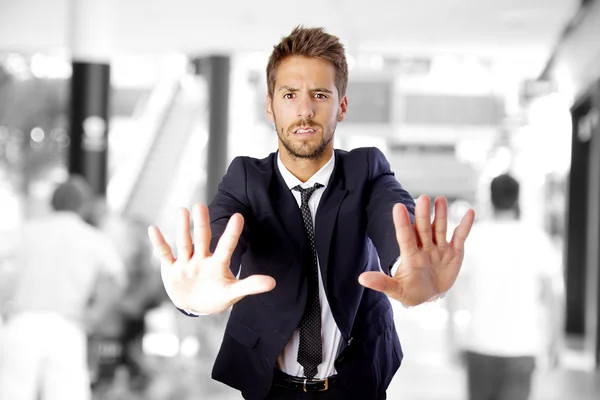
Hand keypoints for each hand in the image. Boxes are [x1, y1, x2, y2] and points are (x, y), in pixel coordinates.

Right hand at [148, 204, 275, 313]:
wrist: (194, 305)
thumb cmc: (216, 296)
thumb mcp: (233, 292)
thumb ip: (250, 285)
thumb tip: (273, 283)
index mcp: (218, 264)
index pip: (227, 246)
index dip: (232, 233)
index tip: (239, 216)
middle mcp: (202, 259)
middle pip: (202, 239)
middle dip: (201, 224)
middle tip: (201, 205)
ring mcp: (186, 263)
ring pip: (184, 243)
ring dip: (182, 229)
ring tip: (182, 211)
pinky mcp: (171, 269)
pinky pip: (165, 254)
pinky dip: (159, 243)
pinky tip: (154, 229)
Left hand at [358, 195, 474, 306]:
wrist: (430, 295)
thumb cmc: (411, 291)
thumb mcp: (396, 290)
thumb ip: (381, 282)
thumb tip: (361, 278)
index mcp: (410, 255)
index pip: (405, 236)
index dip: (402, 223)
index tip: (397, 207)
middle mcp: (424, 248)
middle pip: (422, 229)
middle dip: (423, 214)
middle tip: (422, 198)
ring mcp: (439, 249)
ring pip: (439, 229)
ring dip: (441, 215)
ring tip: (439, 199)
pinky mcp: (454, 252)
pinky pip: (460, 237)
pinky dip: (465, 226)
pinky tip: (469, 212)